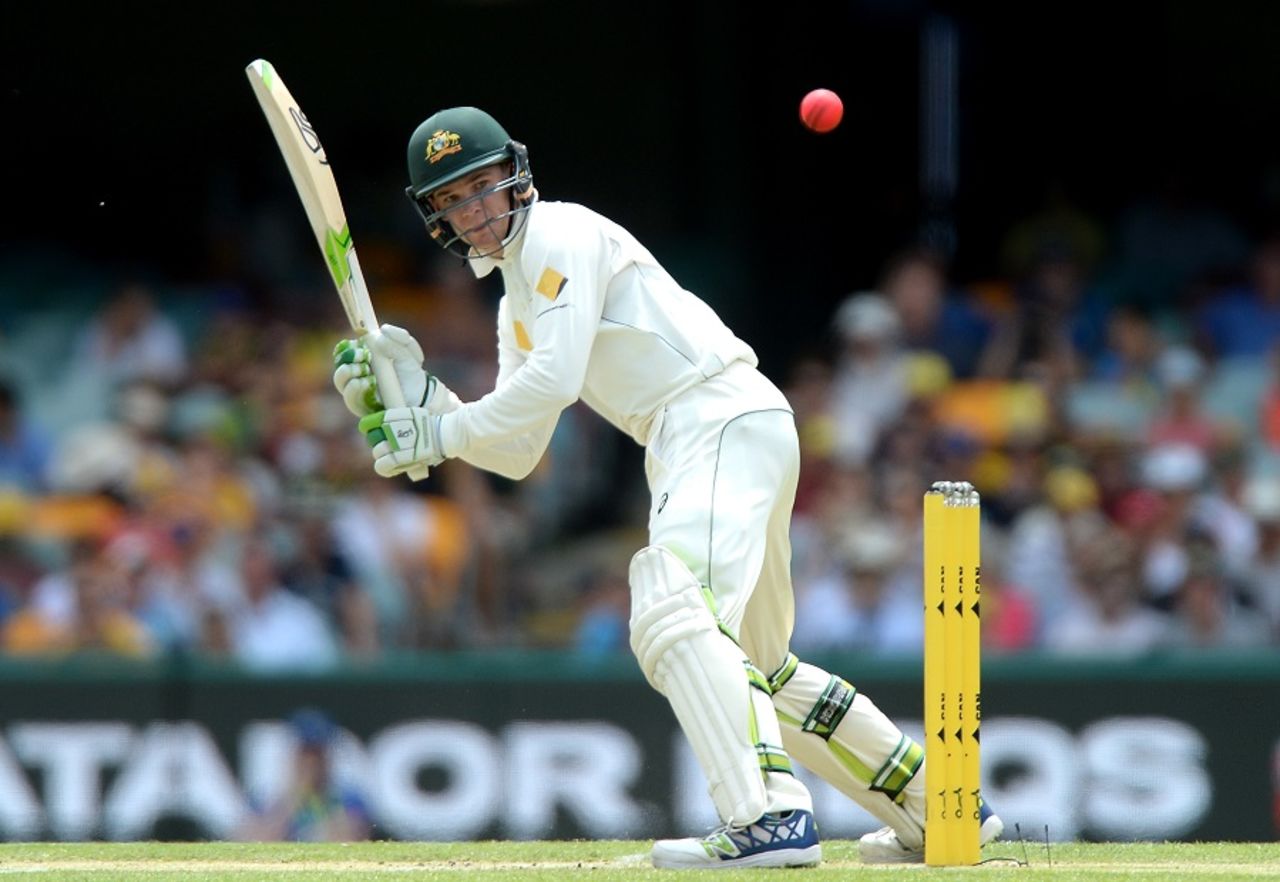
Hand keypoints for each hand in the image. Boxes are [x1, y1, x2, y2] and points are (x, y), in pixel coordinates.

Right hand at [333, 325, 457, 416]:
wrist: (422, 395)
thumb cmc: (410, 371)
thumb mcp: (409, 351)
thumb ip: (399, 337)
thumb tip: (382, 330)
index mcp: (364, 359)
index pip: (344, 352)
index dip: (346, 348)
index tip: (358, 345)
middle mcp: (357, 375)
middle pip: (340, 364)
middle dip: (346, 360)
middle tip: (362, 356)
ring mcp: (359, 392)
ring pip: (341, 383)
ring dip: (347, 374)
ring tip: (363, 371)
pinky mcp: (363, 408)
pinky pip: (351, 400)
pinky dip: (353, 391)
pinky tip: (363, 384)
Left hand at [358, 407, 445, 476]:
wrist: (442, 435)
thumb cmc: (430, 425)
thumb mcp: (412, 414)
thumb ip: (396, 419)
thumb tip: (383, 424)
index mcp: (389, 416)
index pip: (367, 424)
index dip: (368, 427)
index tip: (372, 430)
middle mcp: (388, 429)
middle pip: (372, 440)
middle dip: (379, 442)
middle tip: (389, 445)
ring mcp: (392, 444)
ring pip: (377, 453)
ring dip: (383, 455)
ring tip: (394, 455)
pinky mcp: (397, 459)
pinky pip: (381, 466)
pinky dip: (385, 467)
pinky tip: (390, 466)